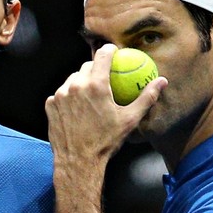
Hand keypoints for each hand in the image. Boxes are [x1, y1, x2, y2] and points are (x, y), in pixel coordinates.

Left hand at [45, 44, 167, 167]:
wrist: (79, 161)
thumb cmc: (106, 141)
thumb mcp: (130, 119)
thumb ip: (146, 97)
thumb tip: (162, 81)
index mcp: (96, 85)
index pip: (103, 54)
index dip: (110, 51)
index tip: (114, 53)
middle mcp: (76, 85)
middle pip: (87, 66)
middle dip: (96, 69)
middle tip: (104, 80)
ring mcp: (60, 94)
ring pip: (73, 79)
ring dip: (81, 83)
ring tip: (90, 96)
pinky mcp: (50, 104)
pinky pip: (61, 93)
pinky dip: (69, 97)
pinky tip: (76, 109)